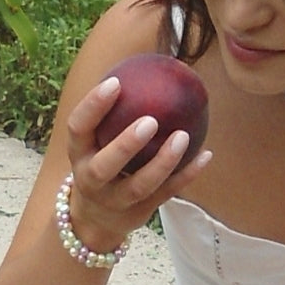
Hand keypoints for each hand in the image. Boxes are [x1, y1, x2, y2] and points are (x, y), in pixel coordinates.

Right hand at [64, 76, 211, 252]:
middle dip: (126, 144)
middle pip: (106, 164)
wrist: (97, 219)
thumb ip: (112, 112)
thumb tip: (146, 65)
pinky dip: (186, 176)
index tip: (115, 83)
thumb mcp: (94, 140)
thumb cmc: (100, 162)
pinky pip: (165, 194)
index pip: (78, 126)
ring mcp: (116, 200)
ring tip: (182, 136)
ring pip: (139, 185)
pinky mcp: (140, 213)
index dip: (94, 106)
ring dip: (162, 163)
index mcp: (78, 153)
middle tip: (150, 120)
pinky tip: (206, 156)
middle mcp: (92, 179)